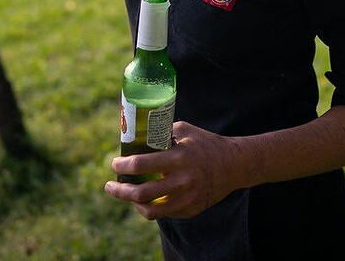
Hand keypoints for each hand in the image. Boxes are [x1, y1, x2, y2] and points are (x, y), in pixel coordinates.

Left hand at [103, 121, 243, 220]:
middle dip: (120, 190)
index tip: (114, 163)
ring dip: (132, 203)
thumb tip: (137, 136)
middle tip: (110, 185)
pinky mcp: (190, 210)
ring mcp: (187, 198)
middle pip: (141, 192)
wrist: (234, 164)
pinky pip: (164, 213)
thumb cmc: (205, 143)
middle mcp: (182, 180)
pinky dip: (150, 207)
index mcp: (179, 157)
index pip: (141, 165)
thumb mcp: (185, 130)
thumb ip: (162, 133)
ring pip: (150, 210)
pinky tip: (144, 200)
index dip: (123, 166)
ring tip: (125, 195)